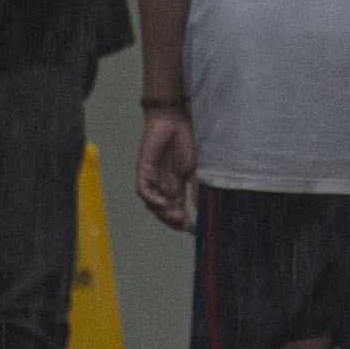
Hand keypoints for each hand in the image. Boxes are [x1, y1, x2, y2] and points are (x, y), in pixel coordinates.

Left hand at [137, 107, 198, 229]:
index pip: (178, 211)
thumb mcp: (196, 168)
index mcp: (176, 186)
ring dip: (163, 213)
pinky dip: (152, 199)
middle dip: (174, 222)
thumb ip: (198, 188)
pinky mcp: (144, 170)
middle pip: (164, 212)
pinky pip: (143, 191)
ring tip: (177, 215)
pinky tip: (163, 203)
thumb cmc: (186, 139)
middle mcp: (163, 186)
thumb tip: (206, 209)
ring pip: (152, 205)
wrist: (174, 118)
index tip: (195, 230)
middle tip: (185, 225)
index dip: (185, 222)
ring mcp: (152, 179)